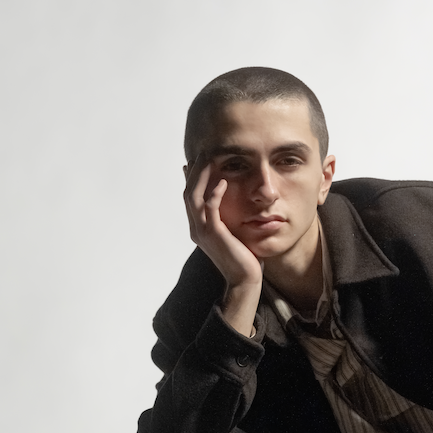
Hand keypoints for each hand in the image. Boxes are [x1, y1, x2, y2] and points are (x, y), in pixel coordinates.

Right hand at [184, 162, 262, 337]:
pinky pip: (210, 209)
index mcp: (198, 227)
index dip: (190, 178)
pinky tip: (223, 181)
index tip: (195, 160)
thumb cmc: (242, 257)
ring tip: (209, 159)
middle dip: (195, 171)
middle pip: (188, 193)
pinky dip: (214, 193)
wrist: (245, 279)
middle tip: (202, 152)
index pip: (189, 197)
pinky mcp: (214, 234)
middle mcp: (196, 228)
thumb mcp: (232, 233)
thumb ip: (226, 219)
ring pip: (194, 198)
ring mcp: (203, 231)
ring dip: (201, 176)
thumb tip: (231, 206)